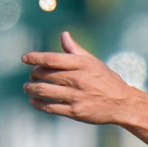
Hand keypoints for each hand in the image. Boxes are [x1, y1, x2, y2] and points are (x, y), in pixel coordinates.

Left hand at [23, 32, 147, 146]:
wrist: (122, 104)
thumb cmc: (107, 81)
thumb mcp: (93, 62)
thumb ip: (75, 50)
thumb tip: (64, 35)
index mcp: (81, 64)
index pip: (51, 59)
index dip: (35, 57)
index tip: (25, 58)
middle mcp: (77, 79)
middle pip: (44, 74)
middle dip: (33, 74)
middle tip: (32, 76)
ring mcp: (76, 96)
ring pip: (43, 91)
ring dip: (30, 89)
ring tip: (28, 88)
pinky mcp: (75, 112)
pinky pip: (49, 107)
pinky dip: (38, 103)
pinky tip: (35, 101)